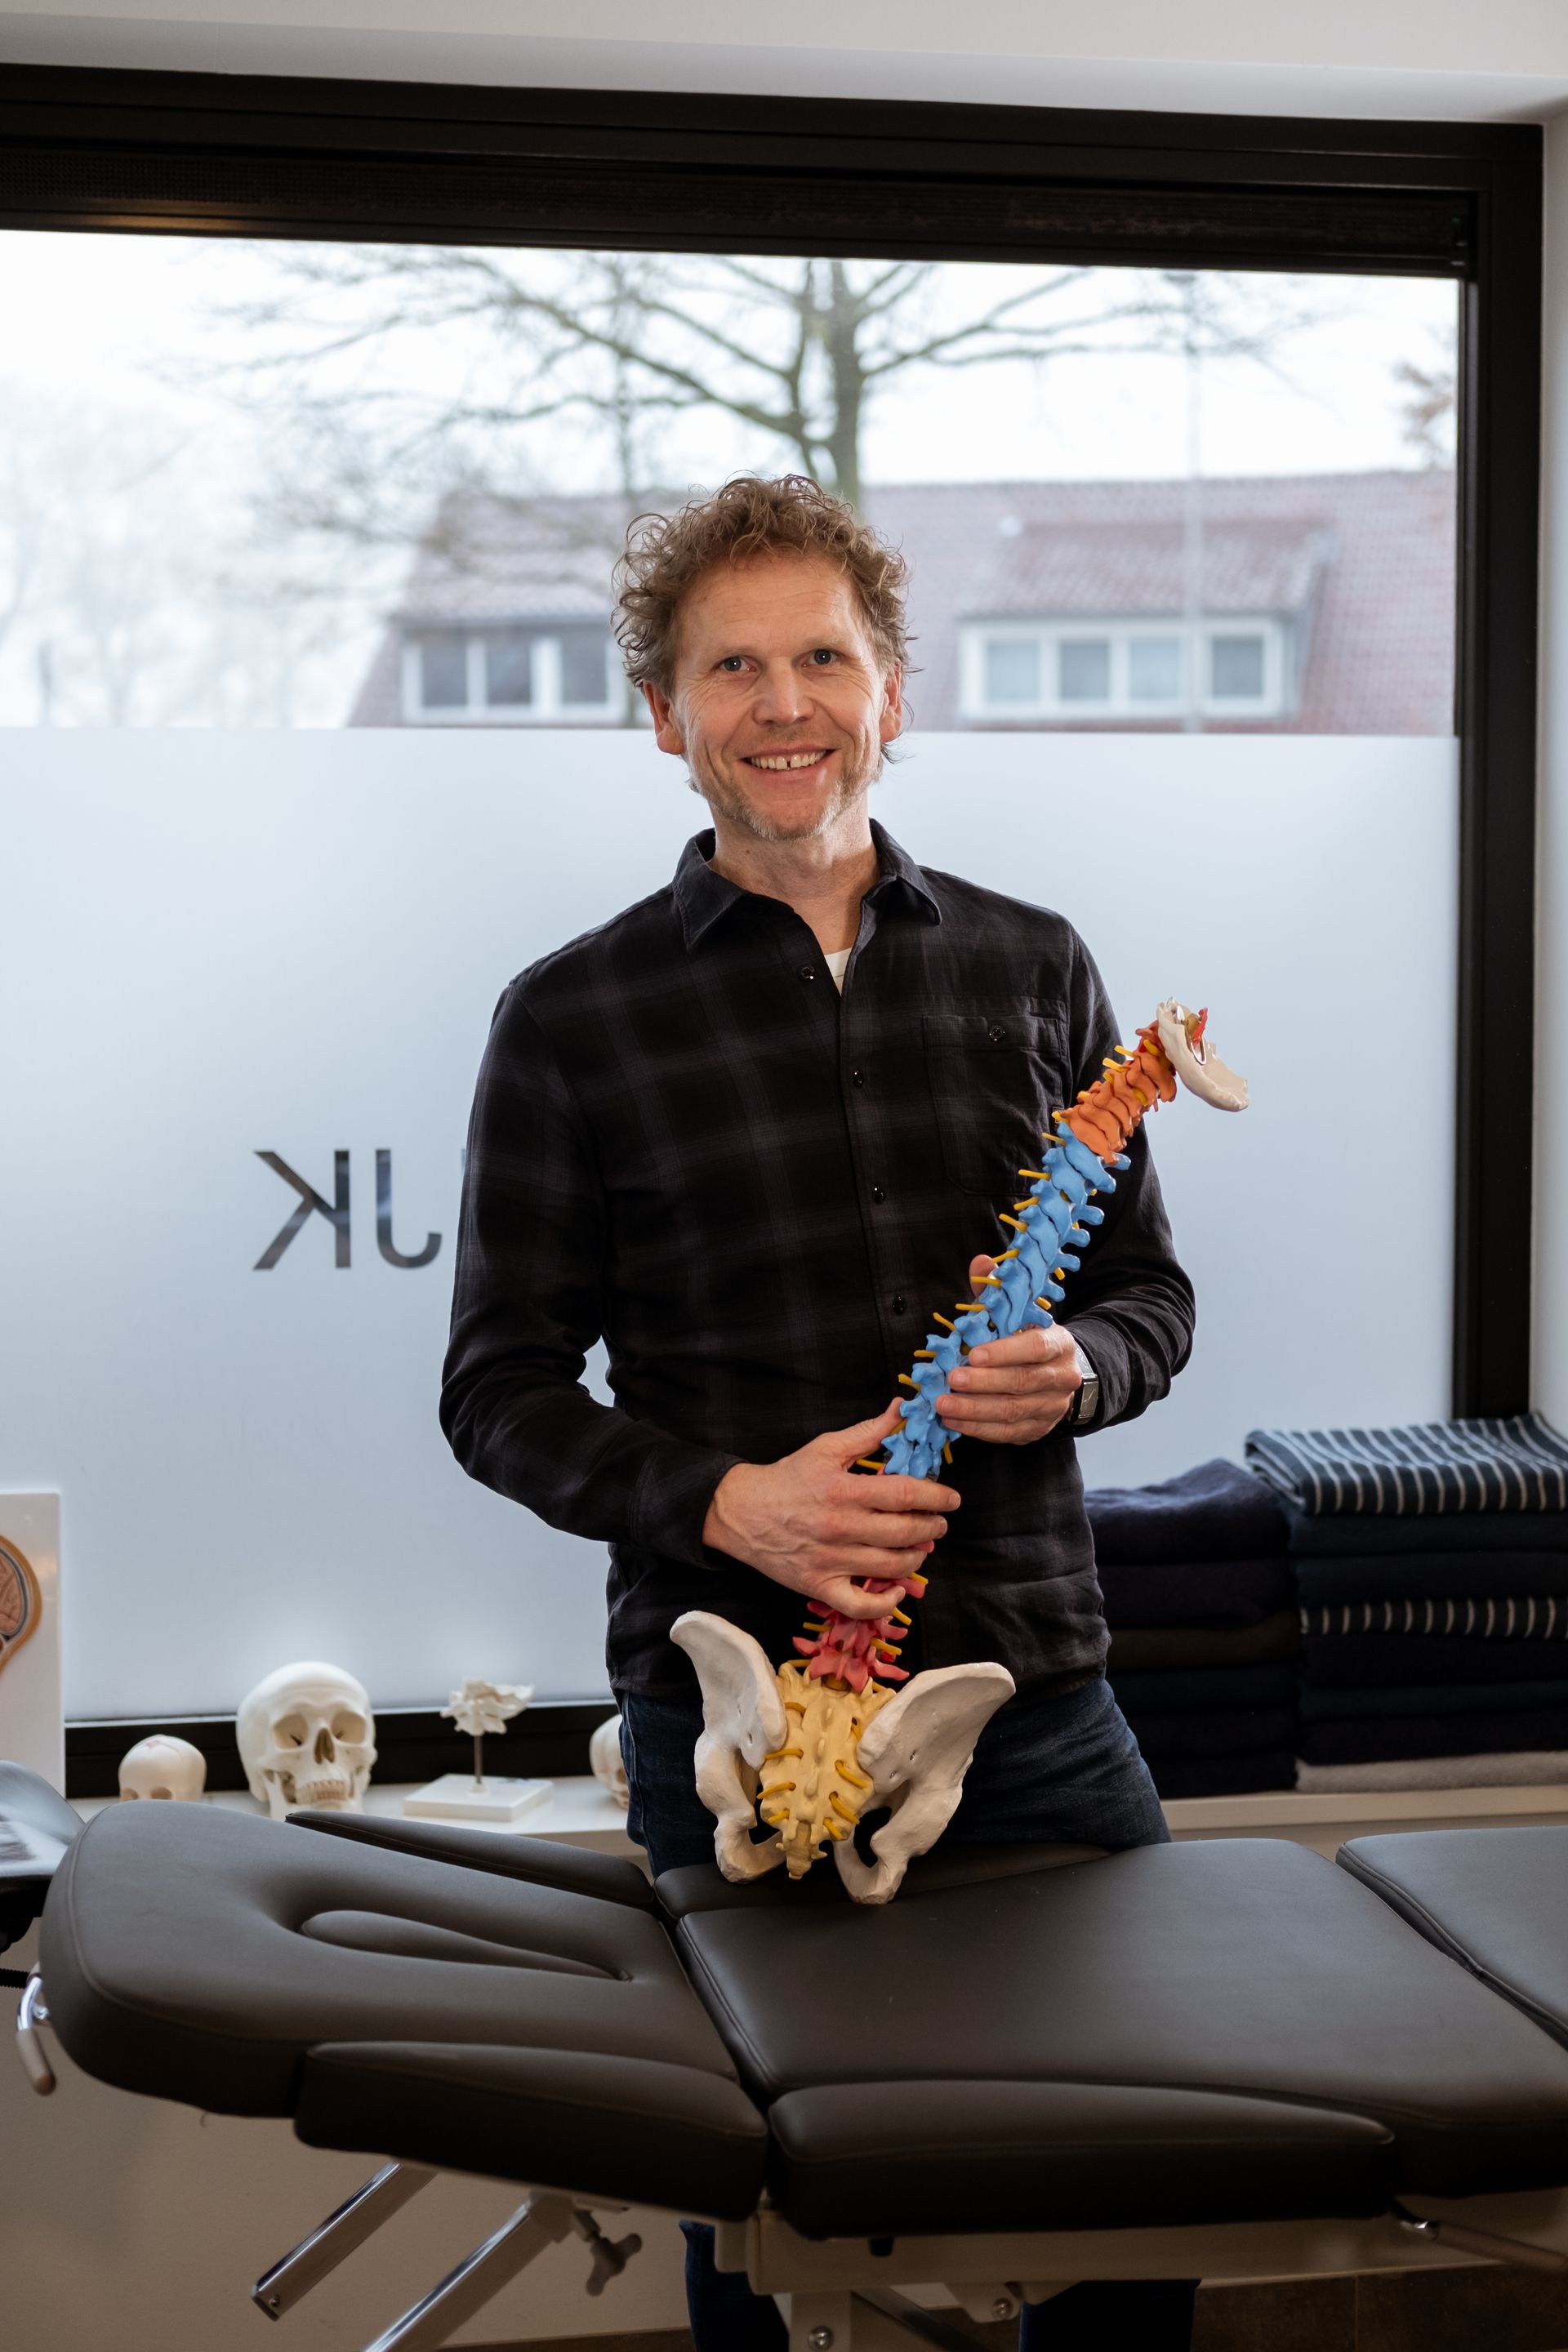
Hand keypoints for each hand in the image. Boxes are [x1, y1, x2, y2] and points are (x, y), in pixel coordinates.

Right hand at [702, 1401, 958, 1619]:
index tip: (951, 1498)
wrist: (740, 1512)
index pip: (904, 1495)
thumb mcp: (825, 1447)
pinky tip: (897, 1589)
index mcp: (842, 1490)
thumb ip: (868, 1432)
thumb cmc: (787, 1478)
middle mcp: (839, 1527)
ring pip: (890, 1566)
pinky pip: (860, 1604)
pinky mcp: (819, 1586)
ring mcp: (830, 1560)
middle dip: (932, 1527)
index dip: (936, 1497)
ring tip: (922, 1546)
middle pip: (903, 1532)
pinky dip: (885, 1602)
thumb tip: (902, 1410)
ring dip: (917, 1557)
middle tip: (939, 1522)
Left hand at [935, 1255, 1082, 1445]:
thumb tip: (981, 1262)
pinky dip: (979, 1429)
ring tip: (943, 1405)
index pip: (1036, 1348)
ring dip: (974, 1411)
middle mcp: (1061, 1377)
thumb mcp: (1019, 1313)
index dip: (1004, 1352)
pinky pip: (1008, 1433)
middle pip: (1021, 1382)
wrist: (1062, 1374)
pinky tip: (953, 1421)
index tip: (973, 1354)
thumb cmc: (1030, 1339)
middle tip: (951, 1381)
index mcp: (1059, 1343)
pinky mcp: (1037, 1429)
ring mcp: (1051, 1407)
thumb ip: (998, 1291)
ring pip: (1012, 1411)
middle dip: (983, 1384)